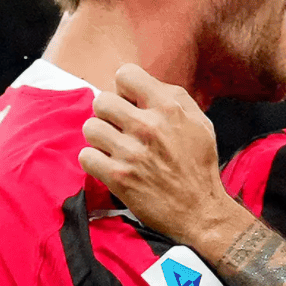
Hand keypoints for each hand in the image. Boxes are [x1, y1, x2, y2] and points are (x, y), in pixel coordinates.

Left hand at [79, 63, 234, 241]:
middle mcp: (148, 126)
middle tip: (121, 129)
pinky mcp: (117, 177)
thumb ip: (174, 98)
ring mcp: (131, 152)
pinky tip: (110, 166)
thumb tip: (145, 85)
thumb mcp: (200, 123)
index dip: (125, 89)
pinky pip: (85, 156)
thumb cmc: (199, 166)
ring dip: (100, 138)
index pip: (126, 75)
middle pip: (101, 100)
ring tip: (116, 148)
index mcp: (168, 108)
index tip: (131, 104)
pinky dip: (95, 161)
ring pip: (90, 127)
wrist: (200, 211)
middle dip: (109, 114)